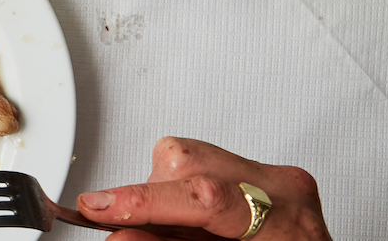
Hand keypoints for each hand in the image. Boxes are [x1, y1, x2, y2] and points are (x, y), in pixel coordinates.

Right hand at [77, 136, 330, 240]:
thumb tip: (120, 235)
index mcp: (288, 225)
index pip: (205, 196)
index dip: (145, 200)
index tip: (99, 206)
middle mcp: (285, 190)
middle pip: (188, 163)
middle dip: (151, 196)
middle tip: (131, 225)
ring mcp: (276, 176)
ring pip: (187, 155)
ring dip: (165, 191)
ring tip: (181, 228)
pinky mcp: (264, 172)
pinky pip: (201, 160)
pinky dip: (182, 188)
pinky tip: (196, 218)